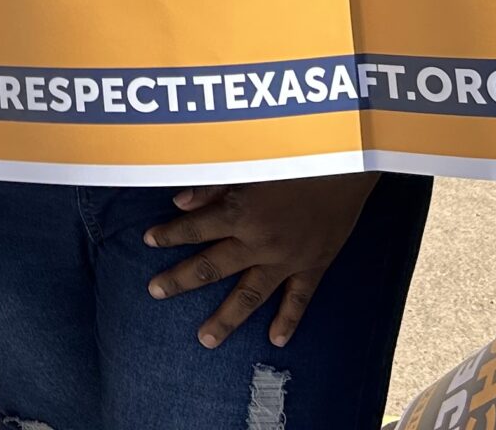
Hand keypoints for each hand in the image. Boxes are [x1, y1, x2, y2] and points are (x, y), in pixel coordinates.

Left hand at [145, 173, 378, 347]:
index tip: (147, 241)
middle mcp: (258, 241)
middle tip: (155, 291)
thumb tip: (179, 203)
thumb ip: (213, 185)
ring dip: (226, 318)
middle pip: (211, 267)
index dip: (169, 234)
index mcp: (240, 212)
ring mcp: (286, 259)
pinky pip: (298, 299)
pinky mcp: (313, 266)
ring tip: (205, 340)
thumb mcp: (249, 163)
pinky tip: (276, 340)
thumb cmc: (295, 156)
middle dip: (180, 280)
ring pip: (249, 295)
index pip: (194, 228)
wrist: (348, 164)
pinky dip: (288, 320)